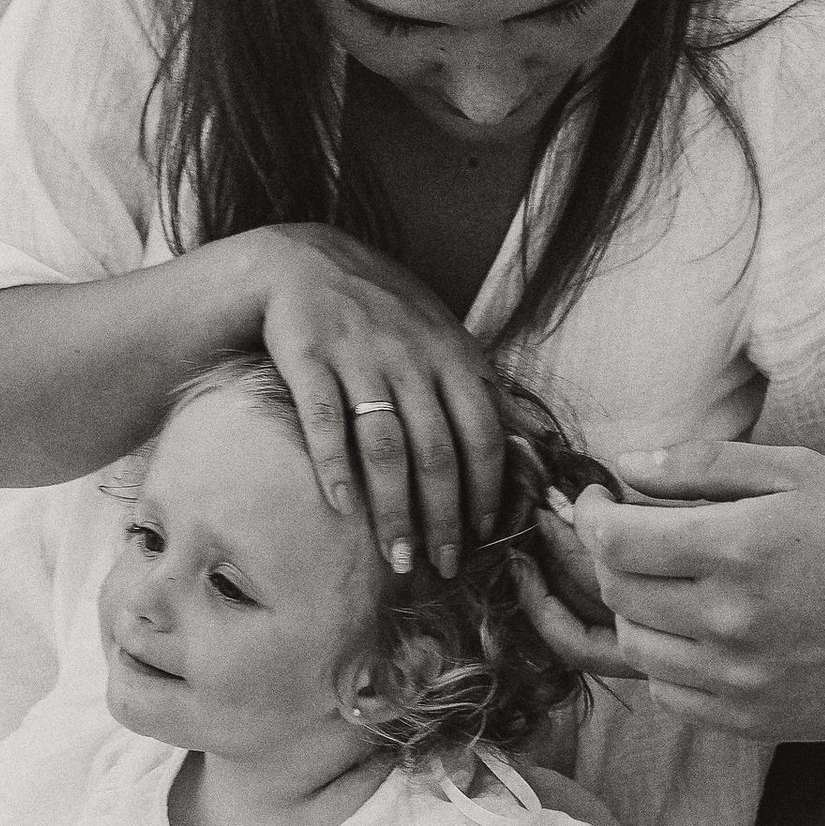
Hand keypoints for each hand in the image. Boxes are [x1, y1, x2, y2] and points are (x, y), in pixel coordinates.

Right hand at [252, 226, 509, 583]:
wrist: (300, 261)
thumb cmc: (378, 307)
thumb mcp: (439, 331)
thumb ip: (473, 382)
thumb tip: (524, 440)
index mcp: (450, 353)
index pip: (482, 432)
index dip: (486, 489)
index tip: (483, 534)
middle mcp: (409, 357)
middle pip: (436, 452)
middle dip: (443, 517)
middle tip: (442, 565)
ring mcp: (358, 357)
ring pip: (385, 447)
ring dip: (393, 509)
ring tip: (397, 557)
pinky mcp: (308, 358)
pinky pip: (323, 420)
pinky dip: (333, 466)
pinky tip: (342, 506)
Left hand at [521, 442, 824, 740]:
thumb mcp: (803, 473)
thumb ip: (707, 464)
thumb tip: (626, 465)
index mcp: (741, 548)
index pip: (617, 541)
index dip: (592, 518)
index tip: (598, 503)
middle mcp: (729, 619)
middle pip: (617, 591)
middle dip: (610, 558)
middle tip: (631, 536)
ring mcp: (736, 677)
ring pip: (635, 644)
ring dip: (635, 608)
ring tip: (666, 583)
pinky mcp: (746, 718)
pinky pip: (667, 692)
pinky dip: (665, 659)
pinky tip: (695, 631)